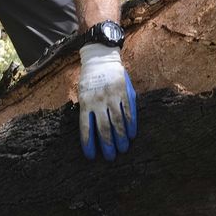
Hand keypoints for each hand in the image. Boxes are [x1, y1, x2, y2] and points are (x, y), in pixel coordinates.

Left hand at [77, 45, 136, 160]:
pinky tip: (132, 135)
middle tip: (110, 157)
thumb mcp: (83, 93)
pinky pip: (129, 112)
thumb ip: (87, 110)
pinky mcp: (124, 93)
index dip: (88, 143)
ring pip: (118, 122)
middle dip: (107, 145)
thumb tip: (90, 131)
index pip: (86, 127)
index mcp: (86, 103)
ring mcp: (113, 97)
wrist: (101, 58)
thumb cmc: (90, 79)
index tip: (91, 156)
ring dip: (121, 138)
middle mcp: (99, 102)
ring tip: (123, 149)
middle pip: (103, 128)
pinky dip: (131, 125)